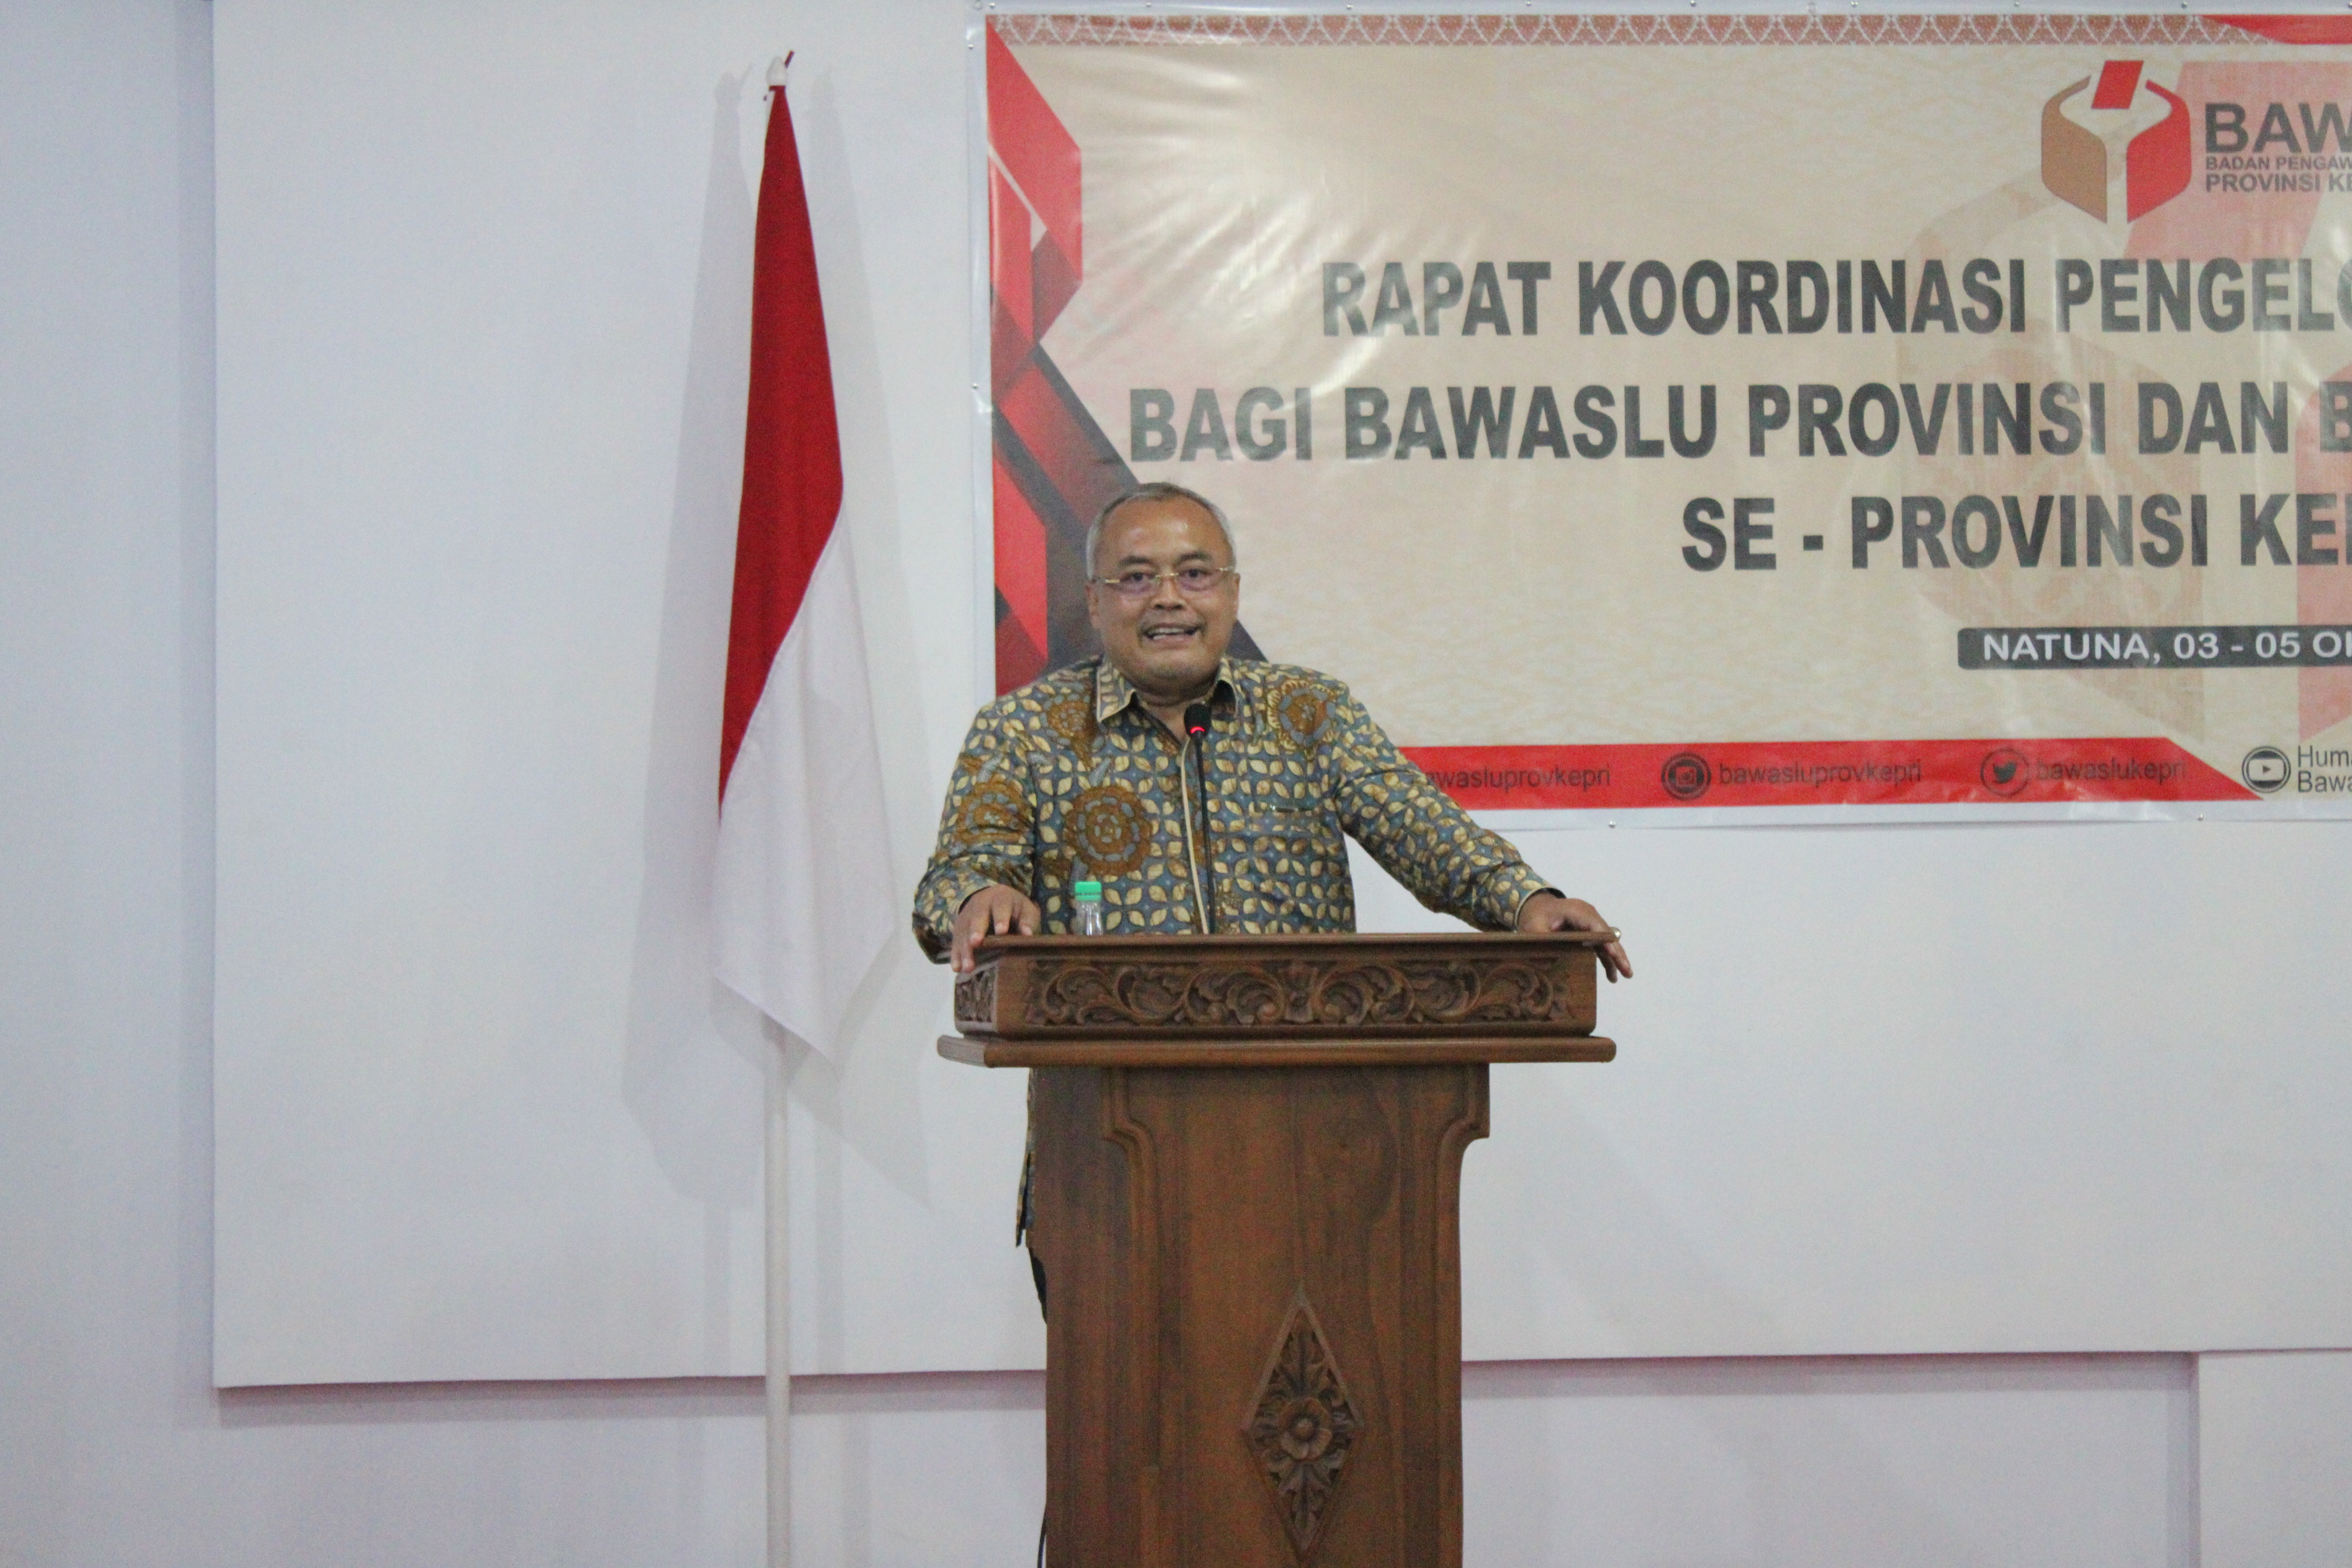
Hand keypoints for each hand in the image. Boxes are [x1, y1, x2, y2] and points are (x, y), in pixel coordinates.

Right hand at [951, 885, 1039, 972]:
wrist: (992, 898)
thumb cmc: (1014, 909)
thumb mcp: (1025, 910)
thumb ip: (1027, 921)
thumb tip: (1028, 935)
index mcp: (1000, 898)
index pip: (1000, 907)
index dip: (1000, 919)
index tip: (1002, 932)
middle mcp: (980, 905)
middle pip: (977, 918)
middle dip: (976, 930)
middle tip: (976, 942)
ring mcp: (967, 916)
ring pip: (964, 932)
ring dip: (965, 950)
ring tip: (968, 967)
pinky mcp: (959, 929)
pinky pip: (955, 941)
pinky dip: (955, 955)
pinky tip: (957, 968)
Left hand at [1517, 891, 1631, 981]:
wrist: (1536, 907)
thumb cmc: (1535, 916)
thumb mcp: (1533, 929)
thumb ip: (1542, 942)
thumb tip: (1549, 963)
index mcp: (1576, 911)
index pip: (1596, 926)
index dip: (1606, 940)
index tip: (1614, 954)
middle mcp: (1588, 915)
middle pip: (1606, 934)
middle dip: (1617, 953)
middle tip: (1627, 971)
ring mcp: (1590, 923)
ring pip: (1607, 941)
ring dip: (1615, 958)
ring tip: (1623, 976)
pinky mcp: (1589, 931)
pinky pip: (1600, 945)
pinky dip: (1606, 958)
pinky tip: (1611, 974)